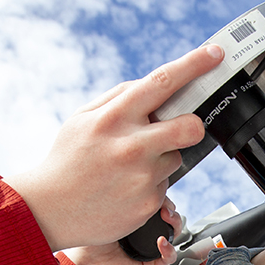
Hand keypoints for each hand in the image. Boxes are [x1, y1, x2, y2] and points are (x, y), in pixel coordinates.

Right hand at [4, 44, 223, 251]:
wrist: (50, 210)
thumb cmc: (69, 160)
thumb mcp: (83, 119)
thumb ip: (119, 98)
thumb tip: (156, 86)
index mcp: (114, 117)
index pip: (163, 82)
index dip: (195, 65)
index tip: (215, 54)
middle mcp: (132, 145)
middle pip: (190, 127)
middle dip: (193, 126)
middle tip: (182, 129)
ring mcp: (143, 176)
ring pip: (176, 157)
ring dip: (161, 158)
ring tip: (129, 167)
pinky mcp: (149, 202)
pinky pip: (166, 184)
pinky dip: (151, 184)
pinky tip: (126, 187)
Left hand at [66, 198, 183, 264]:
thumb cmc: (87, 243)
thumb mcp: (102, 214)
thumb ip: (116, 200)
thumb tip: (128, 183)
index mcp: (133, 220)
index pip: (155, 206)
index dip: (161, 197)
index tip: (158, 190)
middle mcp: (142, 233)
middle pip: (168, 218)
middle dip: (171, 209)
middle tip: (164, 205)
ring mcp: (148, 248)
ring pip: (173, 235)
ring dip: (175, 224)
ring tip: (167, 218)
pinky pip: (168, 258)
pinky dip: (169, 250)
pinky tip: (161, 243)